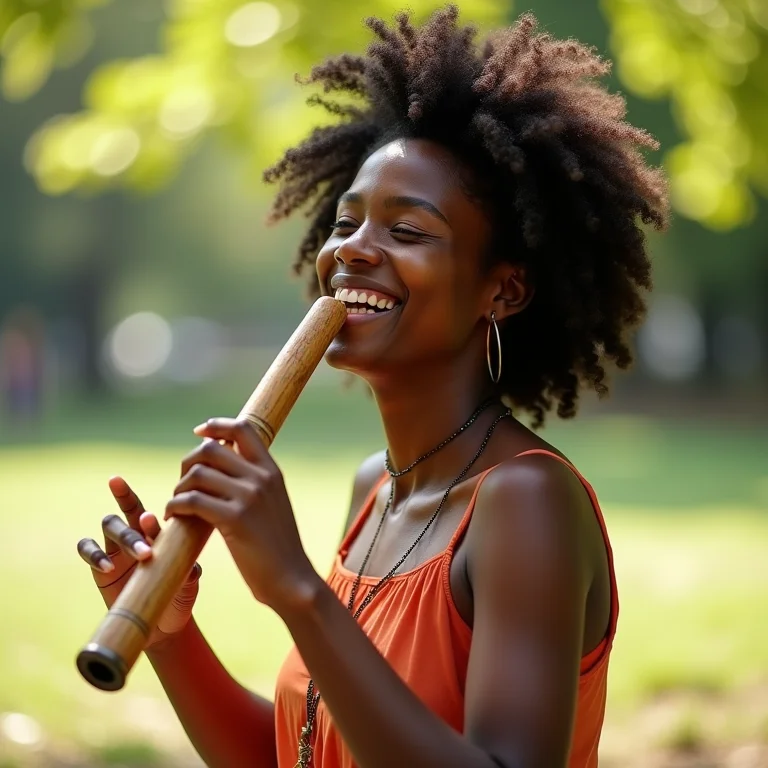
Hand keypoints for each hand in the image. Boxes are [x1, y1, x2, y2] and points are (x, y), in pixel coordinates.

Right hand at [77, 477, 201, 649]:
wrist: (163, 624)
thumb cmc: (178, 596)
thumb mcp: (188, 585)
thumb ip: (189, 573)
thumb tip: (192, 568)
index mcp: (159, 531)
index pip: (153, 510)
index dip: (148, 513)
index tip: (149, 519)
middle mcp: (137, 533)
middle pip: (127, 511)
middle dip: (134, 528)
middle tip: (146, 553)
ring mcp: (117, 547)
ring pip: (109, 524)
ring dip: (120, 536)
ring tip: (136, 558)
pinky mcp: (100, 565)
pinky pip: (87, 548)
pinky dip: (94, 553)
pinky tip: (108, 567)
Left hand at [166, 418, 319, 611]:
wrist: (291, 579)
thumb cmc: (277, 546)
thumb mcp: (272, 503)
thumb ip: (254, 482)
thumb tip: (223, 466)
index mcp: (272, 471)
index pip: (243, 428)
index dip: (216, 425)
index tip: (200, 432)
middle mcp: (261, 478)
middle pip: (212, 449)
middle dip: (189, 462)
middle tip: (183, 482)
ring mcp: (249, 497)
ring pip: (198, 474)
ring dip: (179, 488)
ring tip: (177, 504)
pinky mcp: (235, 520)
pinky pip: (192, 501)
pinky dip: (175, 506)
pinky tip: (174, 516)